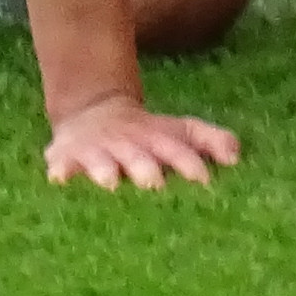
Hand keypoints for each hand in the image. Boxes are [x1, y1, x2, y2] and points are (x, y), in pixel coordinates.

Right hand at [42, 92, 242, 189]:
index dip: (189, 162)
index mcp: (157, 139)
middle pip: (138, 155)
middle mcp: (128, 143)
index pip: (176, 149)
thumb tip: (236, 157)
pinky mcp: (68, 155)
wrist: (94, 112)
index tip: (203, 180)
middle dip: (145, 167)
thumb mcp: (178, 132)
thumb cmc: (147, 135)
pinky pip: (63, 163)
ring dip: (105, 169)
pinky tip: (59, 178)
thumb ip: (209, 141)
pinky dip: (61, 169)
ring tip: (109, 182)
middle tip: (153, 183)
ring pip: (101, 160)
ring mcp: (98, 149)